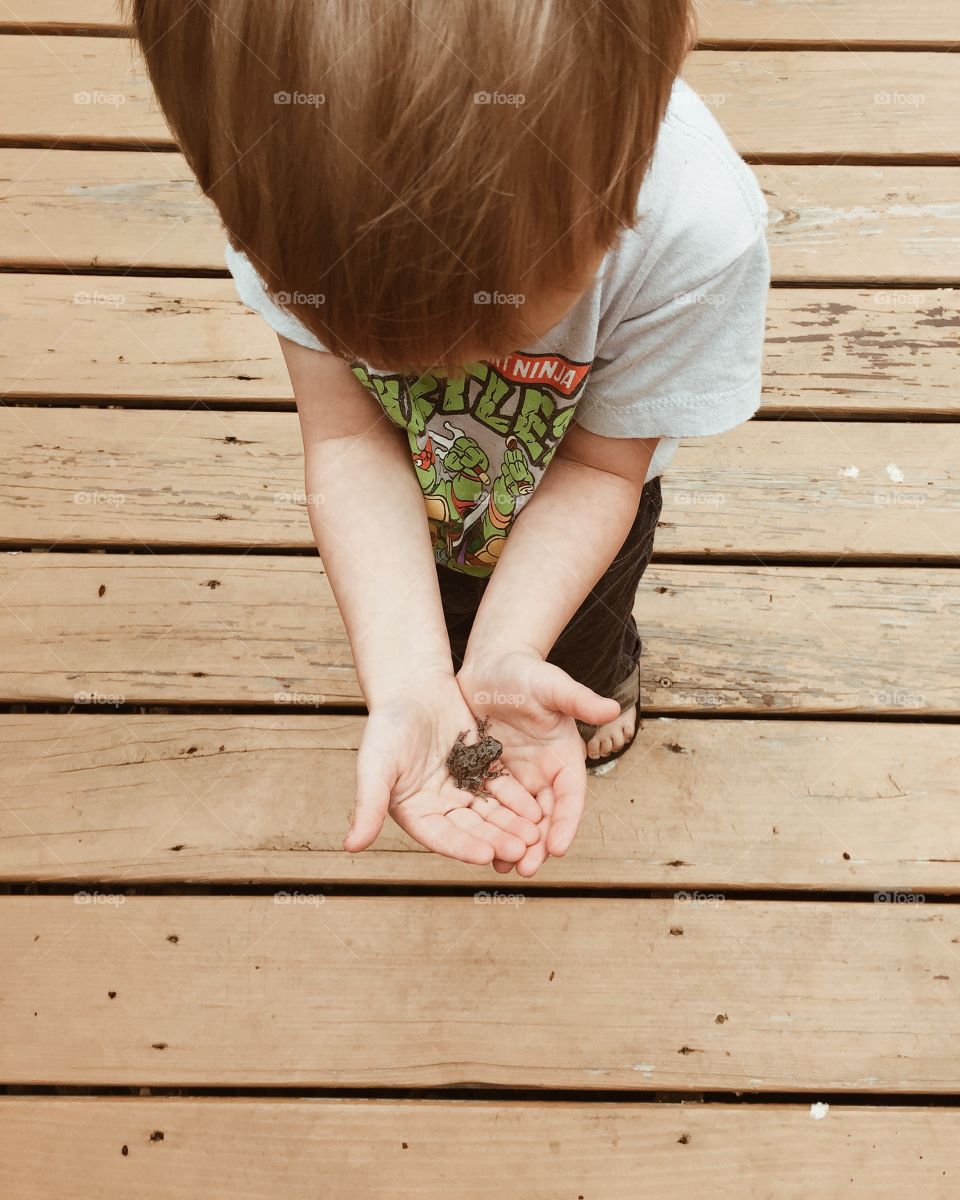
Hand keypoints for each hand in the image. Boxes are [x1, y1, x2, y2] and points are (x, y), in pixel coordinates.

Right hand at [345, 673, 543, 865]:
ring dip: (511, 825)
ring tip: (533, 834)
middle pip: (472, 829)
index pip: (441, 837)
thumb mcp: (375, 764)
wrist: (413, 686)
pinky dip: (517, 800)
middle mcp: (439, 807)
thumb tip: (351, 846)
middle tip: (521, 849)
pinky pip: (502, 789)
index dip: (463, 847)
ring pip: (491, 812)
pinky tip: (536, 809)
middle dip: (496, 839)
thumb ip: (368, 805)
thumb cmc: (388, 724)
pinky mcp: (481, 770)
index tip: (486, 855)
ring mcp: (462, 789)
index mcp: (413, 812)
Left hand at [457, 650, 619, 875]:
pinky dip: (487, 827)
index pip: (570, 796)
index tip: (559, 847)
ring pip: (517, 819)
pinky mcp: (489, 774)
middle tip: (526, 869)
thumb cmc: (526, 671)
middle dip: (537, 844)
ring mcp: (516, 776)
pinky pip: (489, 806)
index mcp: (564, 757)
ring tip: (502, 868)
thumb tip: (610, 708)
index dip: (566, 822)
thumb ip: (578, 699)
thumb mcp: (552, 684)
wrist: (491, 665)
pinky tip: (476, 846)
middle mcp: (543, 772)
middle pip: (544, 816)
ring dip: (512, 843)